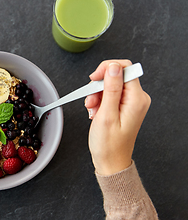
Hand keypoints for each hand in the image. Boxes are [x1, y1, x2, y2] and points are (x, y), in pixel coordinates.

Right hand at [84, 60, 150, 174]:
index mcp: (137, 99)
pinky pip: (110, 93)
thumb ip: (111, 89)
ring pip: (110, 84)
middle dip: (99, 85)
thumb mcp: (106, 115)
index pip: (125, 68)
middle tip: (91, 99)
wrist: (110, 161)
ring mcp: (131, 102)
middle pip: (116, 75)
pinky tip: (96, 111)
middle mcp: (137, 98)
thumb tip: (114, 68)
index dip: (107, 70)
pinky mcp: (124, 105)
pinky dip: (99, 100)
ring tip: (93, 109)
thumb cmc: (109, 144)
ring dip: (97, 94)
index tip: (94, 79)